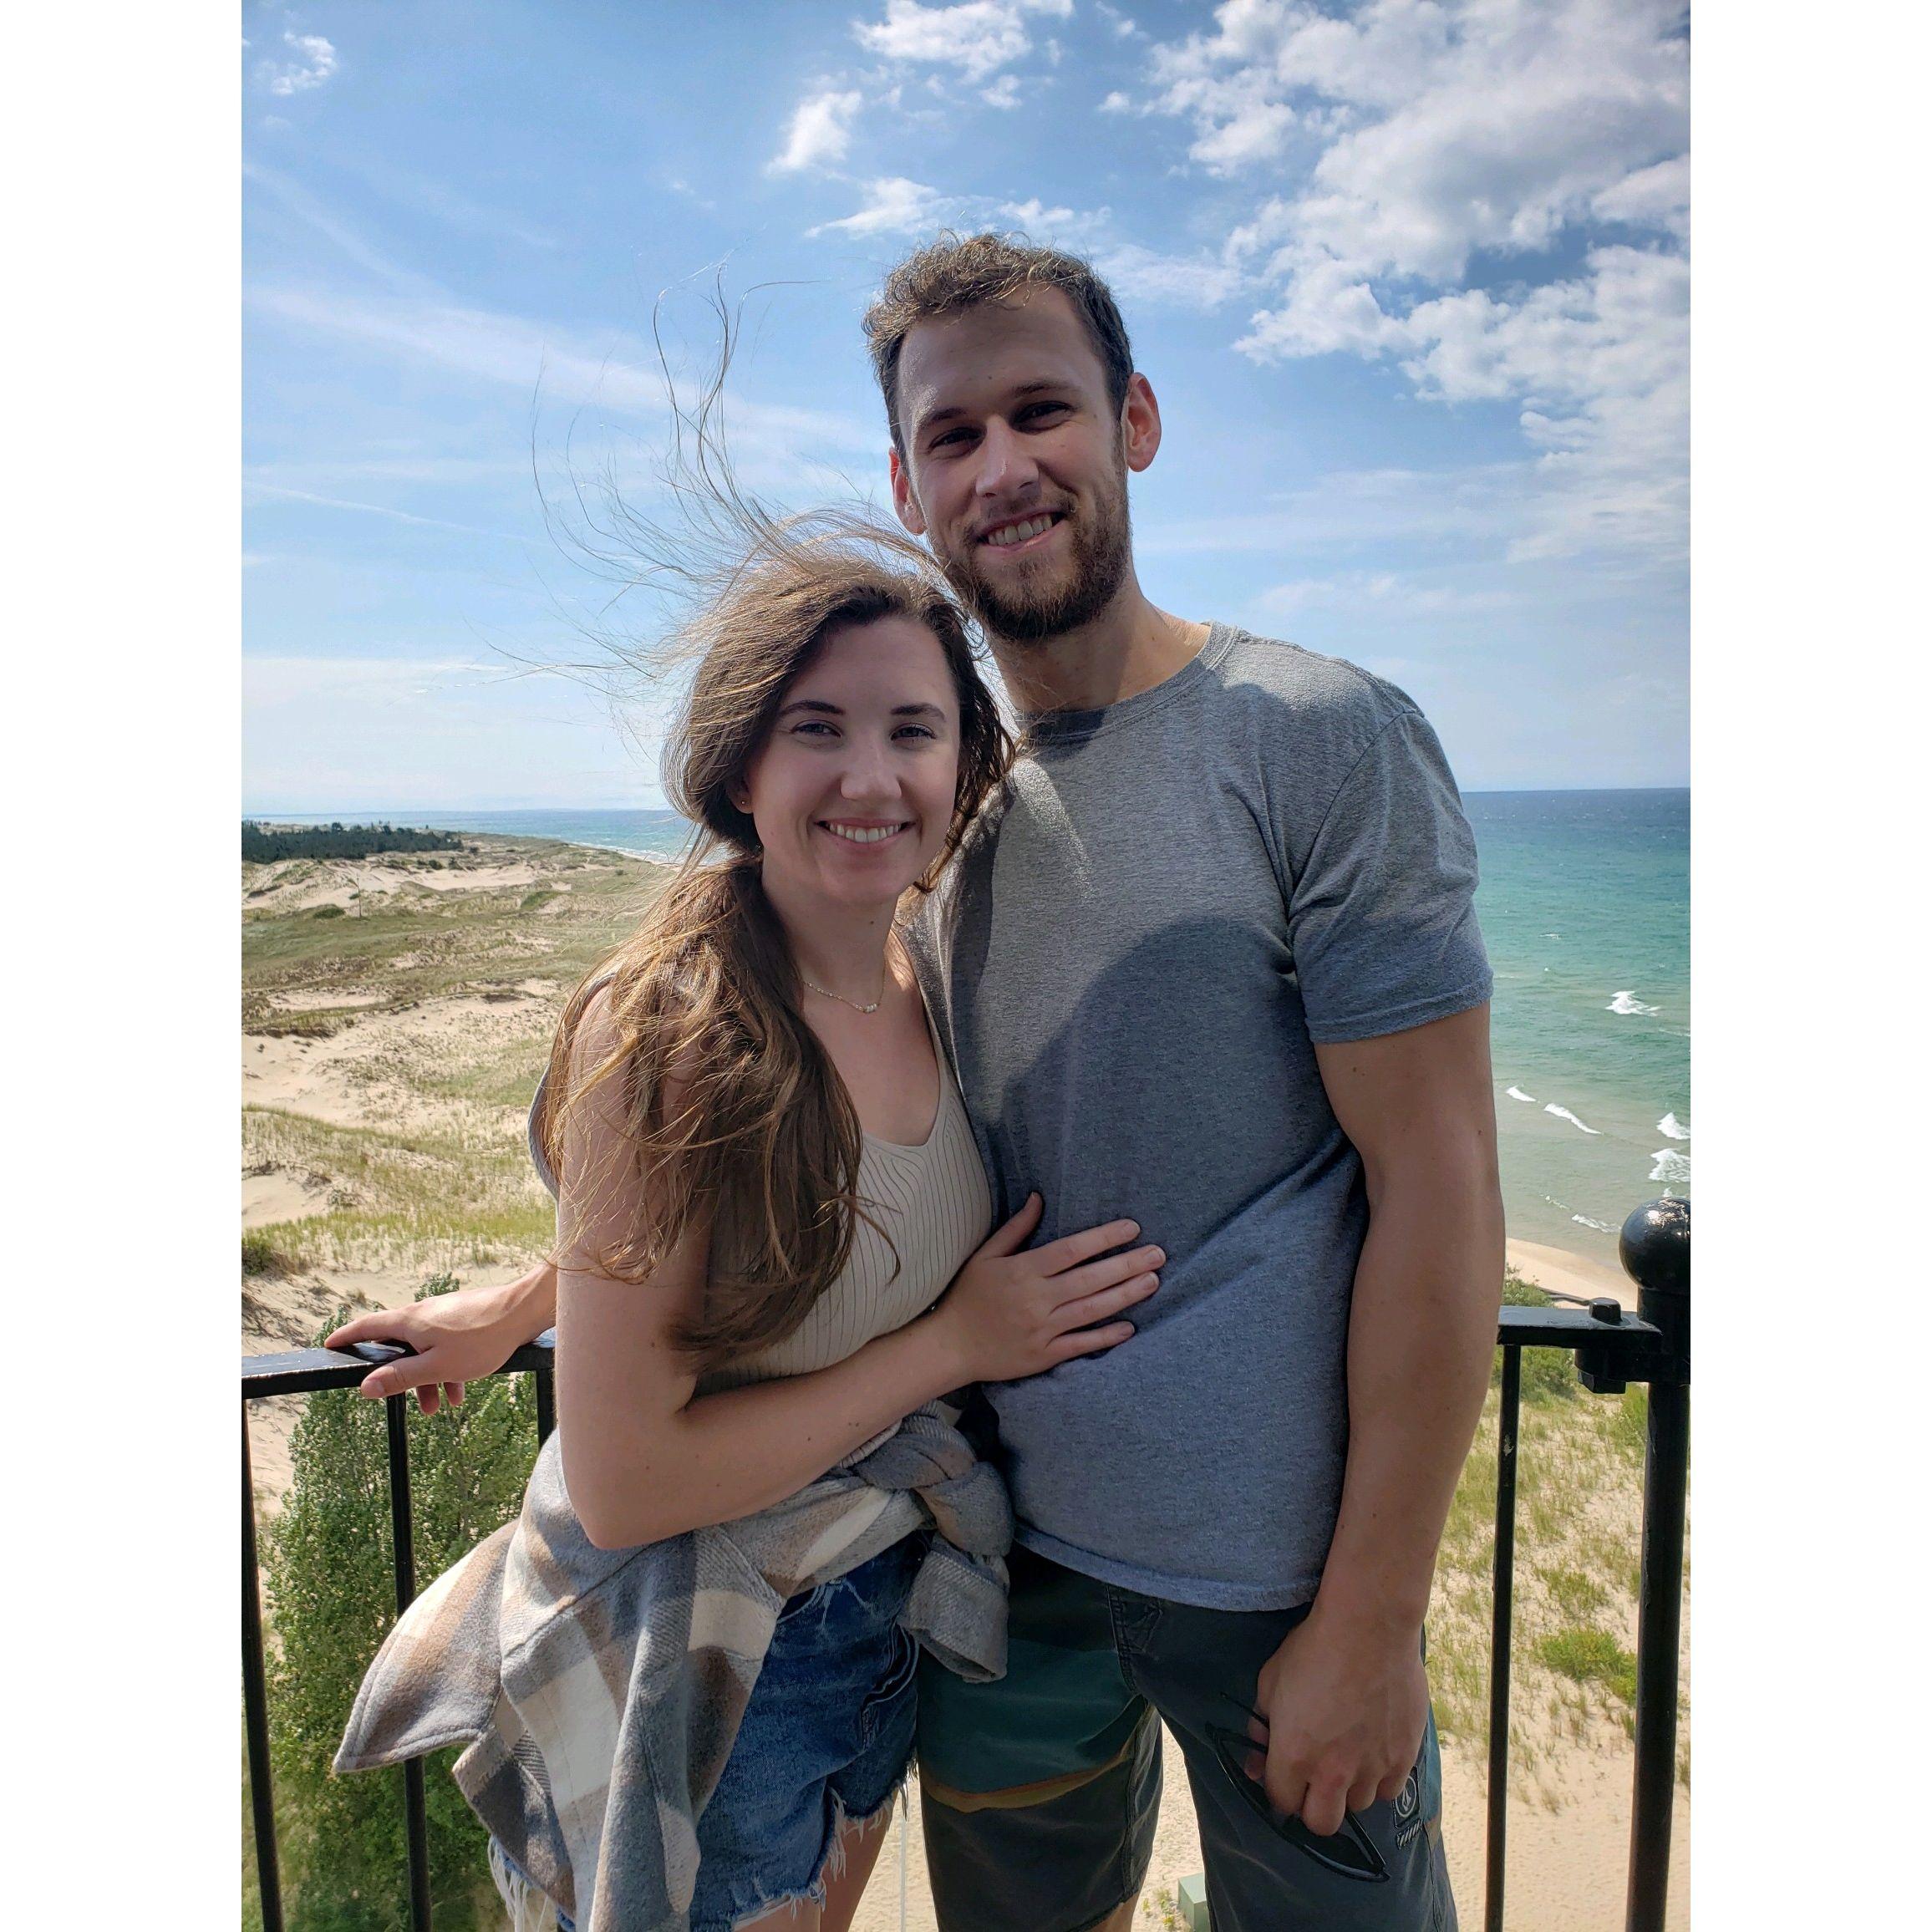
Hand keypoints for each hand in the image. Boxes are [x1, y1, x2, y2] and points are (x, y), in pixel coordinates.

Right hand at [323, 1263, 553, 1413]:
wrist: (523, 1312)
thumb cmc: (481, 1339)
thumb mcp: (436, 1366)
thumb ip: (400, 1377)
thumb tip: (365, 1387)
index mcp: (409, 1321)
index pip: (367, 1327)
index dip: (346, 1337)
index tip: (330, 1345)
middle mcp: (422, 1313)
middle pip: (398, 1345)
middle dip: (399, 1376)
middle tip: (398, 1401)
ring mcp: (443, 1315)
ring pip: (425, 1351)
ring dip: (428, 1378)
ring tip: (439, 1408)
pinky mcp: (463, 1319)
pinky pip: (446, 1347)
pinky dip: (447, 1368)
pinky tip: (460, 1392)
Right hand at [933, 1193, 1160, 1384]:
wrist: (950, 1346)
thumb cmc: (969, 1297)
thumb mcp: (985, 1256)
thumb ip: (1015, 1229)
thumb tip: (1038, 1198)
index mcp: (1023, 1271)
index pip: (1071, 1250)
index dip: (1103, 1238)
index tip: (1131, 1228)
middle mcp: (1035, 1299)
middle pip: (1090, 1279)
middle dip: (1127, 1264)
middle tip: (1159, 1254)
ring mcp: (1041, 1329)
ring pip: (1091, 1310)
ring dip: (1125, 1295)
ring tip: (1152, 1281)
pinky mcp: (1043, 1355)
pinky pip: (1080, 1344)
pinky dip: (1105, 1337)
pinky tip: (1129, 1327)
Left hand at [1250, 1605, 1427, 1835]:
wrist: (1369, 1627)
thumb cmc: (1314, 1649)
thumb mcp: (1271, 1682)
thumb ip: (1260, 1728)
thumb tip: (1255, 1765)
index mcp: (1294, 1755)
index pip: (1282, 1803)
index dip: (1281, 1792)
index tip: (1285, 1779)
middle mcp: (1333, 1772)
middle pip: (1321, 1823)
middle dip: (1313, 1806)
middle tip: (1315, 1780)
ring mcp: (1371, 1768)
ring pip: (1357, 1806)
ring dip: (1348, 1790)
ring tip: (1347, 1757)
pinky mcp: (1403, 1758)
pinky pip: (1389, 1791)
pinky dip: (1379, 1780)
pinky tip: (1373, 1753)